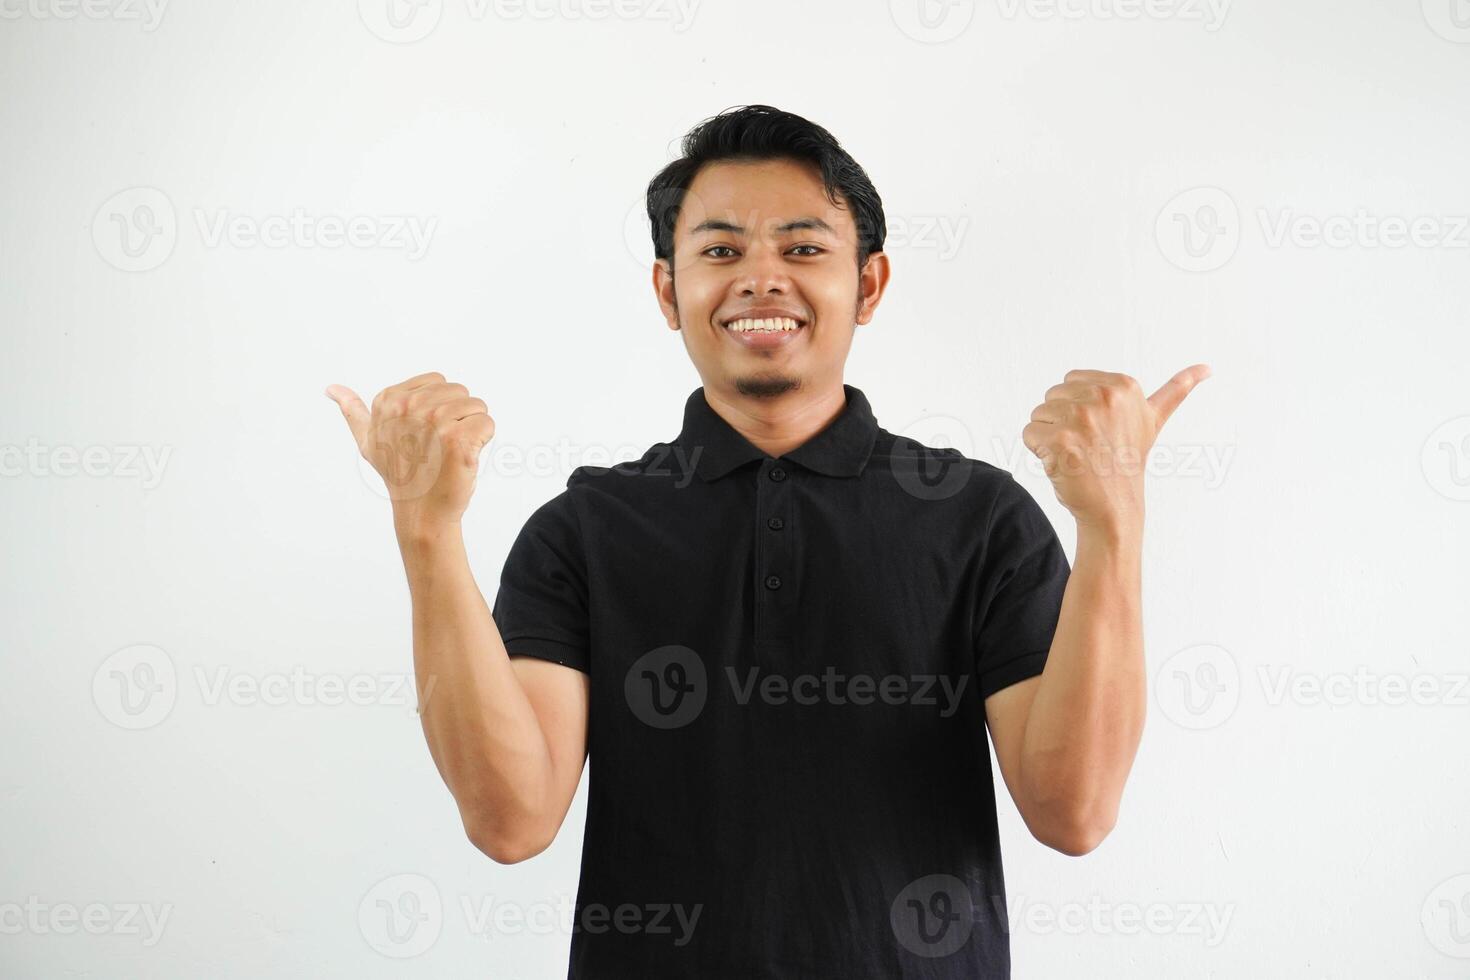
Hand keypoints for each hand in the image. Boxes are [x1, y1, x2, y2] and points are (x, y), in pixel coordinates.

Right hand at [325, 372, 495, 529]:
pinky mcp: (458, 439)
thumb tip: (331, 388)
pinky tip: (464, 458)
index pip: (438, 381)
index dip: (438, 407)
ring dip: (471, 429)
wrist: (421, 512)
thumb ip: (353, 411)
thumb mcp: (368, 441)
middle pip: (459, 391)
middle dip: (457, 417)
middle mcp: (409, 407)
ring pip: (476, 405)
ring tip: (449, 452)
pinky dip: (484, 441)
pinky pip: (487, 423)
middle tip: (438, 446)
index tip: (422, 434)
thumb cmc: (400, 476)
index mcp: (388, 400)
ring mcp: (434, 422)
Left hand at [1021, 364, 1211, 535]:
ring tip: (1077, 454)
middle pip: (1052, 396)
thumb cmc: (1128, 462)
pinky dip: (1038, 451)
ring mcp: (1081, 418)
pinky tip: (1063, 464)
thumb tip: (1207, 368)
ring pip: (1039, 415)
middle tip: (1088, 446)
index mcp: (1123, 386)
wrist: (1115, 507)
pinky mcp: (1059, 439)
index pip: (1070, 382)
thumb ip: (1177, 390)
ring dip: (1050, 437)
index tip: (1100, 430)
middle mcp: (1104, 397)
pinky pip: (1029, 434)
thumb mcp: (1153, 419)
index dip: (1078, 408)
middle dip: (1062, 421)